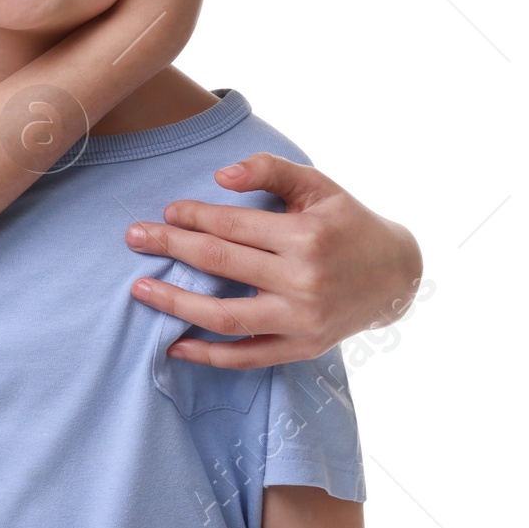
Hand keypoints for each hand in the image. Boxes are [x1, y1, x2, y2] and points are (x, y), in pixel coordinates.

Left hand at [126, 152, 424, 366]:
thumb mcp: (316, 183)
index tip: (165, 213)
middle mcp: (304, 281)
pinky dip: (209, 356)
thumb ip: (268, 169)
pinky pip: (248, 358)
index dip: (192, 217)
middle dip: (170, 248)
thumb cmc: (345, 220)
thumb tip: (220, 176)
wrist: (395, 274)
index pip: (231, 226)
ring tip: (140, 289)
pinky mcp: (303, 348)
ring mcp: (303, 320)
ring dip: (176, 304)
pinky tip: (175, 346)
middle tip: (133, 238)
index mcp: (306, 236)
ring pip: (226, 317)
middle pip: (220, 264)